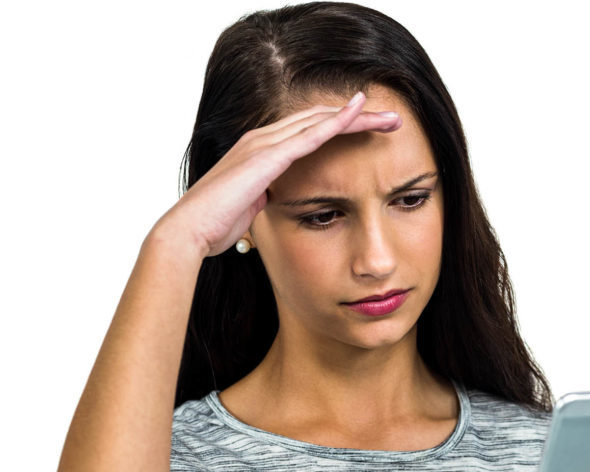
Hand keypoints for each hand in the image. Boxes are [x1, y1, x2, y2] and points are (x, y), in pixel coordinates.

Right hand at [154, 91, 401, 257]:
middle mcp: (262, 139)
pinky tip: (360, 115)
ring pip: (321, 121)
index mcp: (260, 150)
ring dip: (358, 117)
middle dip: (359, 117)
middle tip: (393, 120)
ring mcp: (264, 144)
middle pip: (320, 119)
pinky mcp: (268, 156)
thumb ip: (265, 198)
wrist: (190, 231)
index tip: (373, 131)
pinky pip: (311, 134)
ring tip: (390, 117)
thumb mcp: (251, 208)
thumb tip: (273, 202)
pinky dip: (338, 122)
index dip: (343, 128)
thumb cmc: (215, 225)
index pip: (310, 130)